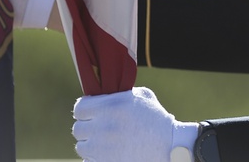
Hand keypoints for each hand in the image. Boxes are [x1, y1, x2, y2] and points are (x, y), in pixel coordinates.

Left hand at [73, 87, 199, 161]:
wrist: (170, 147)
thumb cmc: (157, 120)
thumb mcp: (143, 97)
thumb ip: (120, 93)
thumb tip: (103, 93)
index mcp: (112, 106)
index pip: (80, 108)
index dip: (85, 110)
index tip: (91, 113)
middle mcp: (104, 126)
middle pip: (78, 128)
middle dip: (88, 128)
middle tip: (101, 129)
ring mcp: (103, 148)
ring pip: (81, 146)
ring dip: (91, 144)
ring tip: (107, 143)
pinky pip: (88, 160)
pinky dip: (95, 158)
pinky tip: (110, 154)